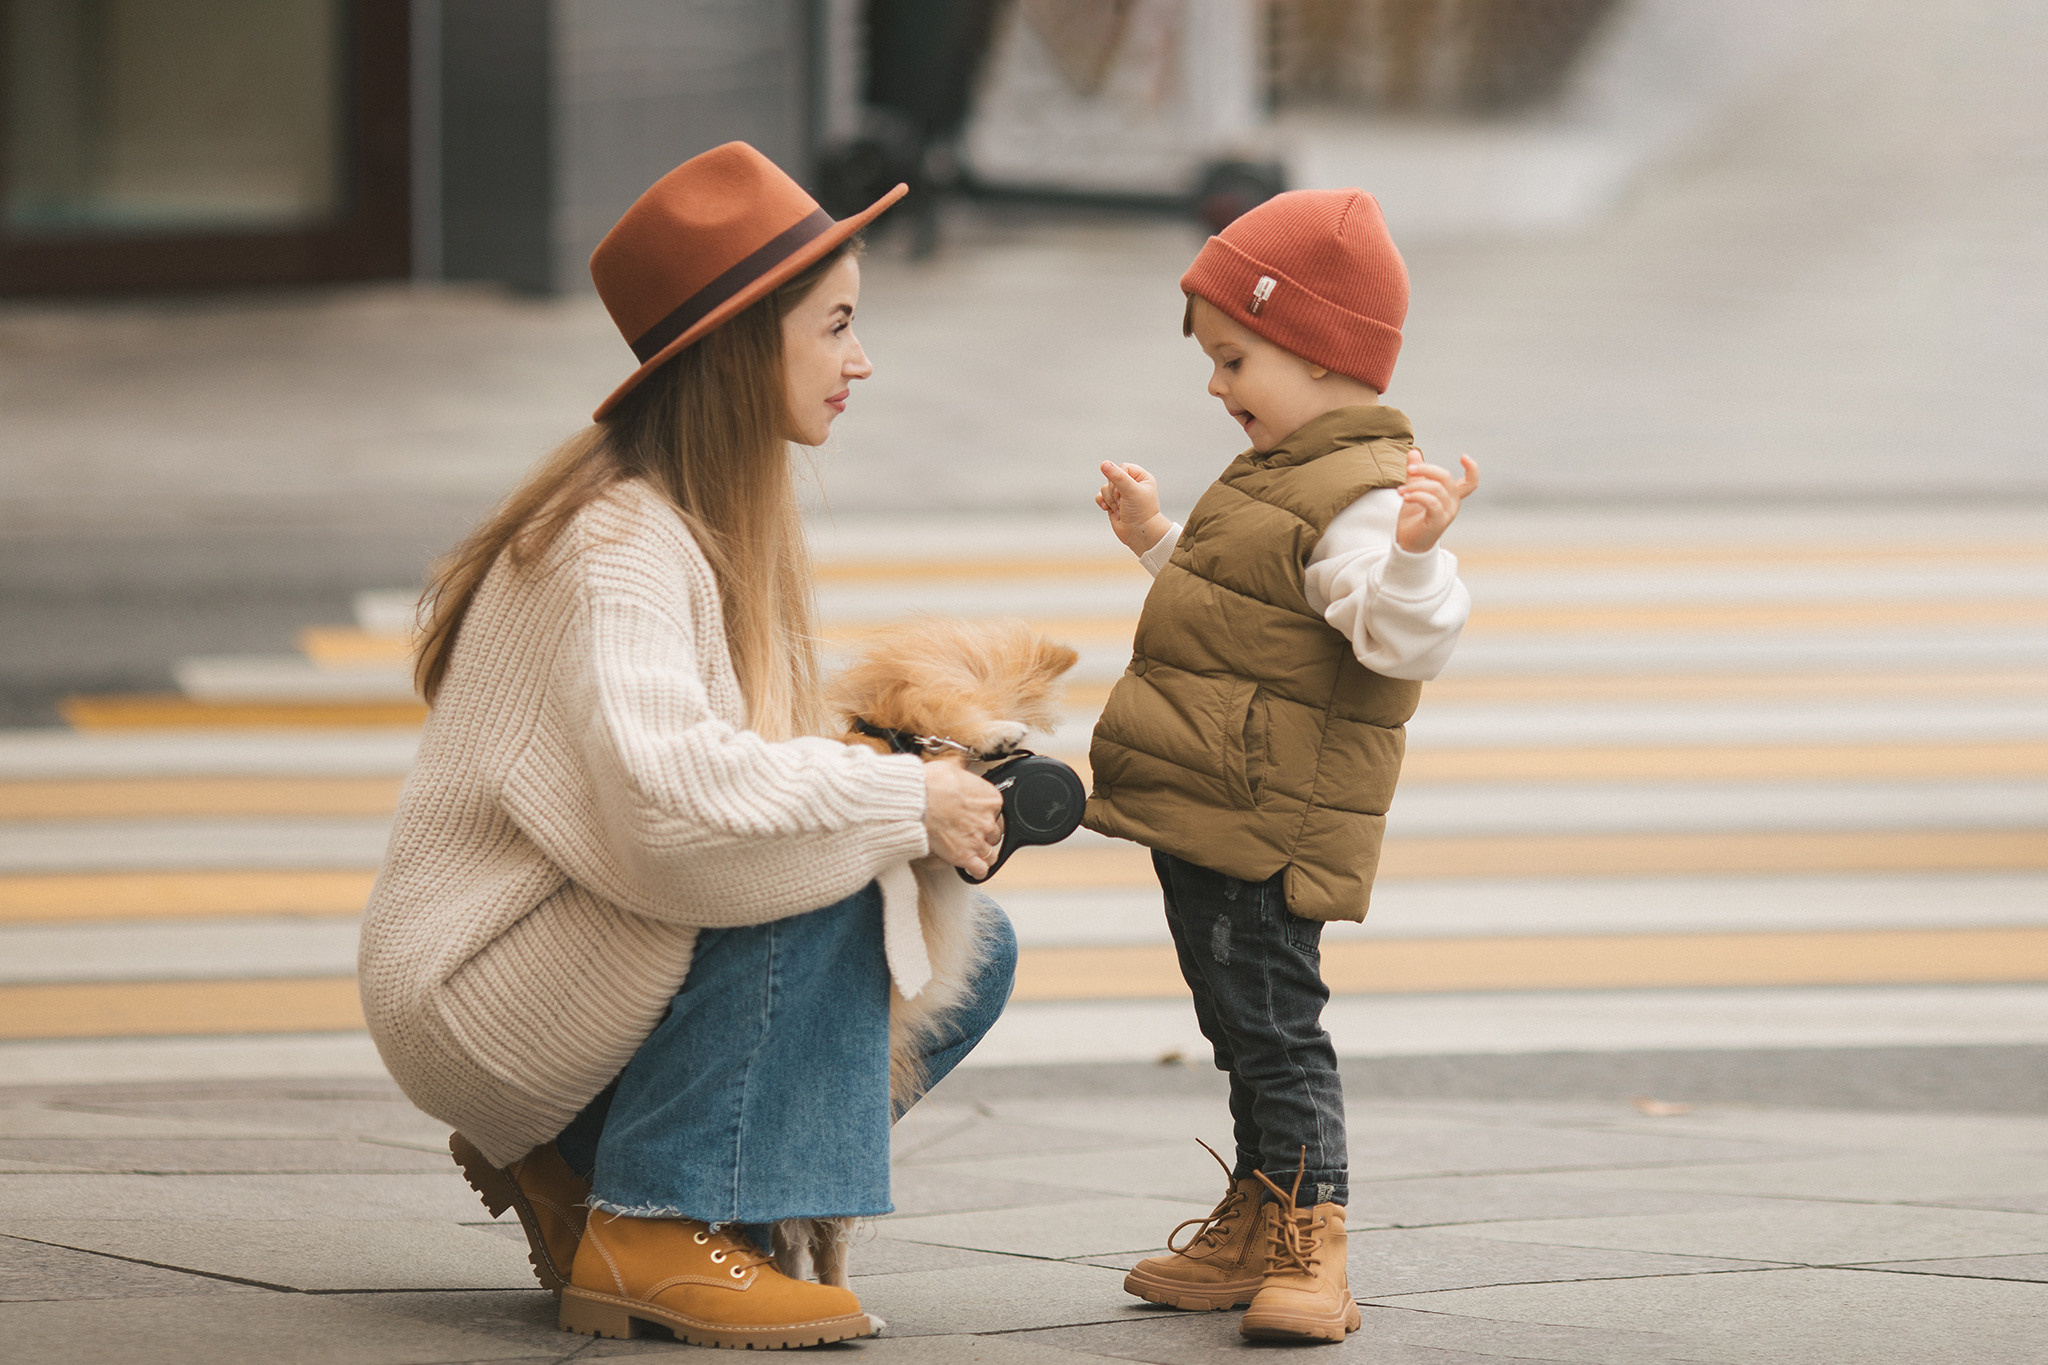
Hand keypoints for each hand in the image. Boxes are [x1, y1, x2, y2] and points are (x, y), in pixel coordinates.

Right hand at [922, 759, 1002, 878]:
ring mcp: (977, 840)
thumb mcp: (952, 767)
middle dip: (983, 833)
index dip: (985, 814)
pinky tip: (972, 867)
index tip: (975, 814)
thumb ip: (963, 771)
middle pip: (995, 833)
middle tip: (969, 831)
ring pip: (990, 853)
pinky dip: (977, 870)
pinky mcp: (964, 856)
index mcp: (991, 799)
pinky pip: (981, 870)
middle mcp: (988, 821)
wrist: (915, 801)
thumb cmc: (930, 783)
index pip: (998, 811)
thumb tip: (961, 765)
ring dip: (981, 852)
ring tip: (971, 850)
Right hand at [1096, 461, 1170, 555]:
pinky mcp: (1113, 503)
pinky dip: (1102, 502)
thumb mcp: (1131, 490)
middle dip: (1114, 491)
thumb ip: (1117, 476)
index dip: (1120, 477)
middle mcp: (1131, 484)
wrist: (1139, 533)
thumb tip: (1104, 464)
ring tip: (1120, 508)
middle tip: (1123, 501)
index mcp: (1141, 478)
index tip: (1125, 490)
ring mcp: (1121, 494)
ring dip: (1110, 499)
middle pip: (1112, 477)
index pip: (1123, 467)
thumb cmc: (1141, 512)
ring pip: (1105, 488)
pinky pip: (1100, 496)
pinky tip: (1107, 508)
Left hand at [1395, 450, 1479, 553]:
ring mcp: (1448, 514)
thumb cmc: (1414, 518)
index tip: (1463, 456)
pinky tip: (1404, 496)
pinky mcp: (1438, 522)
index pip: (1470, 483)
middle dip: (1426, 469)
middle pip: (1446, 478)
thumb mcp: (1413, 490)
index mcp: (1451, 496)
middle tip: (1409, 469)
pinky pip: (1432, 503)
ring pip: (1436, 489)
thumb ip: (1415, 473)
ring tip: (1400, 490)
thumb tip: (1413, 452)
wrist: (1407, 543)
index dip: (1472, 469)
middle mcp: (1453, 504)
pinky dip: (1417, 496)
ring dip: (1415, 486)